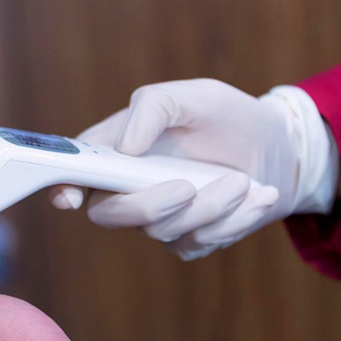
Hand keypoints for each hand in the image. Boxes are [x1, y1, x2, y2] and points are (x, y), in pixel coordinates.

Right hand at [51, 79, 339, 259]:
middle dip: (150, 205)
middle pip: (109, 214)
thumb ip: (154, 107)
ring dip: (209, 208)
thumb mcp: (196, 96)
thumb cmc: (228, 117)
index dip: (62, 186)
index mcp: (116, 149)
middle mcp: (128, 187)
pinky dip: (231, 222)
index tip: (71, 197)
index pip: (72, 171)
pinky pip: (196, 244)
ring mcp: (158, 218)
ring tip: (243, 181)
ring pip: (162, 231)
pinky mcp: (188, 239)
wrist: (278, 149)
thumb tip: (125, 147)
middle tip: (188, 186)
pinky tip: (255, 197)